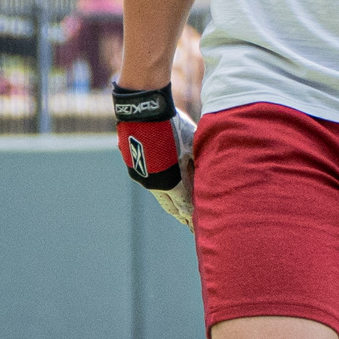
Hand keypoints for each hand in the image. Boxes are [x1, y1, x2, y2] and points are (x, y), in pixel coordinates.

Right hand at [113, 82, 196, 229]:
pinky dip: (159, 187)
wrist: (143, 111)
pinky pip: (150, 181)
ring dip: (169, 202)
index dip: (191, 216)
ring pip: (158, 194)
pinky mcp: (134, 166)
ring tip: (177, 210)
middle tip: (188, 225)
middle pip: (169, 206)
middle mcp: (154, 184)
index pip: (184, 206)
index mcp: (171, 182)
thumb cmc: (173, 126)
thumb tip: (204, 178)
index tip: (197, 226)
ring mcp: (142, 176)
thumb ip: (196, 166)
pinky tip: (163, 188)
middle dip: (180, 215)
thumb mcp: (191, 146)